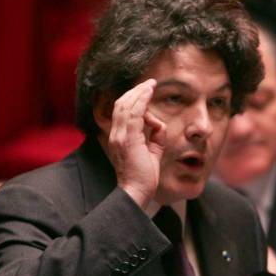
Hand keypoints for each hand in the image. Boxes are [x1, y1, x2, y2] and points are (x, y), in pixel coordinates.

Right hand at [107, 79, 166, 207]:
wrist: (136, 192)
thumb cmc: (144, 177)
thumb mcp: (153, 152)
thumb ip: (155, 137)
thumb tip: (158, 123)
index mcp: (119, 137)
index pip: (122, 112)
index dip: (133, 99)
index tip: (146, 91)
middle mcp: (116, 134)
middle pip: (121, 105)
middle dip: (135, 92)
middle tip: (149, 83)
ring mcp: (120, 136)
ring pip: (126, 106)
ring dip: (139, 93)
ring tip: (150, 85)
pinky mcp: (127, 139)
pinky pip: (133, 114)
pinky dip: (140, 101)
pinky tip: (148, 94)